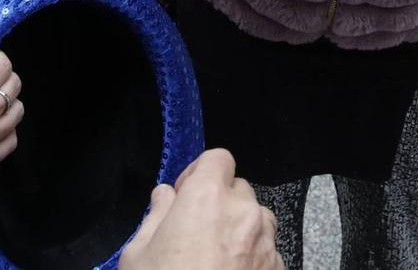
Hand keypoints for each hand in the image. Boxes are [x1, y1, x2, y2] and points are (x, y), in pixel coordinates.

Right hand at [122, 149, 280, 269]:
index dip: (200, 173)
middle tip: (194, 231)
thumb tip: (164, 197)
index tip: (185, 194)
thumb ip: (155, 215)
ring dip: (239, 230)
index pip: (218, 158)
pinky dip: (251, 258)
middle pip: (237, 190)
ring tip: (212, 258)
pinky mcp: (278, 269)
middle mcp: (243, 213)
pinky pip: (266, 251)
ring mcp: (265, 243)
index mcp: (207, 198)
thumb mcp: (139, 254)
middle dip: (219, 204)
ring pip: (256, 220)